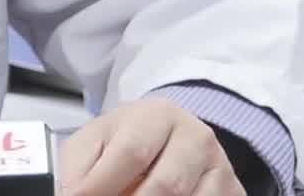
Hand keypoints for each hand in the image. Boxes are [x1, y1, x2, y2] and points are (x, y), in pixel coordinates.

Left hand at [58, 99, 243, 195]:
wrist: (175, 140)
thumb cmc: (128, 142)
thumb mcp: (96, 142)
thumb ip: (78, 168)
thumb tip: (71, 195)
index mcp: (157, 116)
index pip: (131, 153)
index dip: (101, 186)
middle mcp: (195, 138)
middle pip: (165, 186)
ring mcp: (219, 167)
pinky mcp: (232, 192)